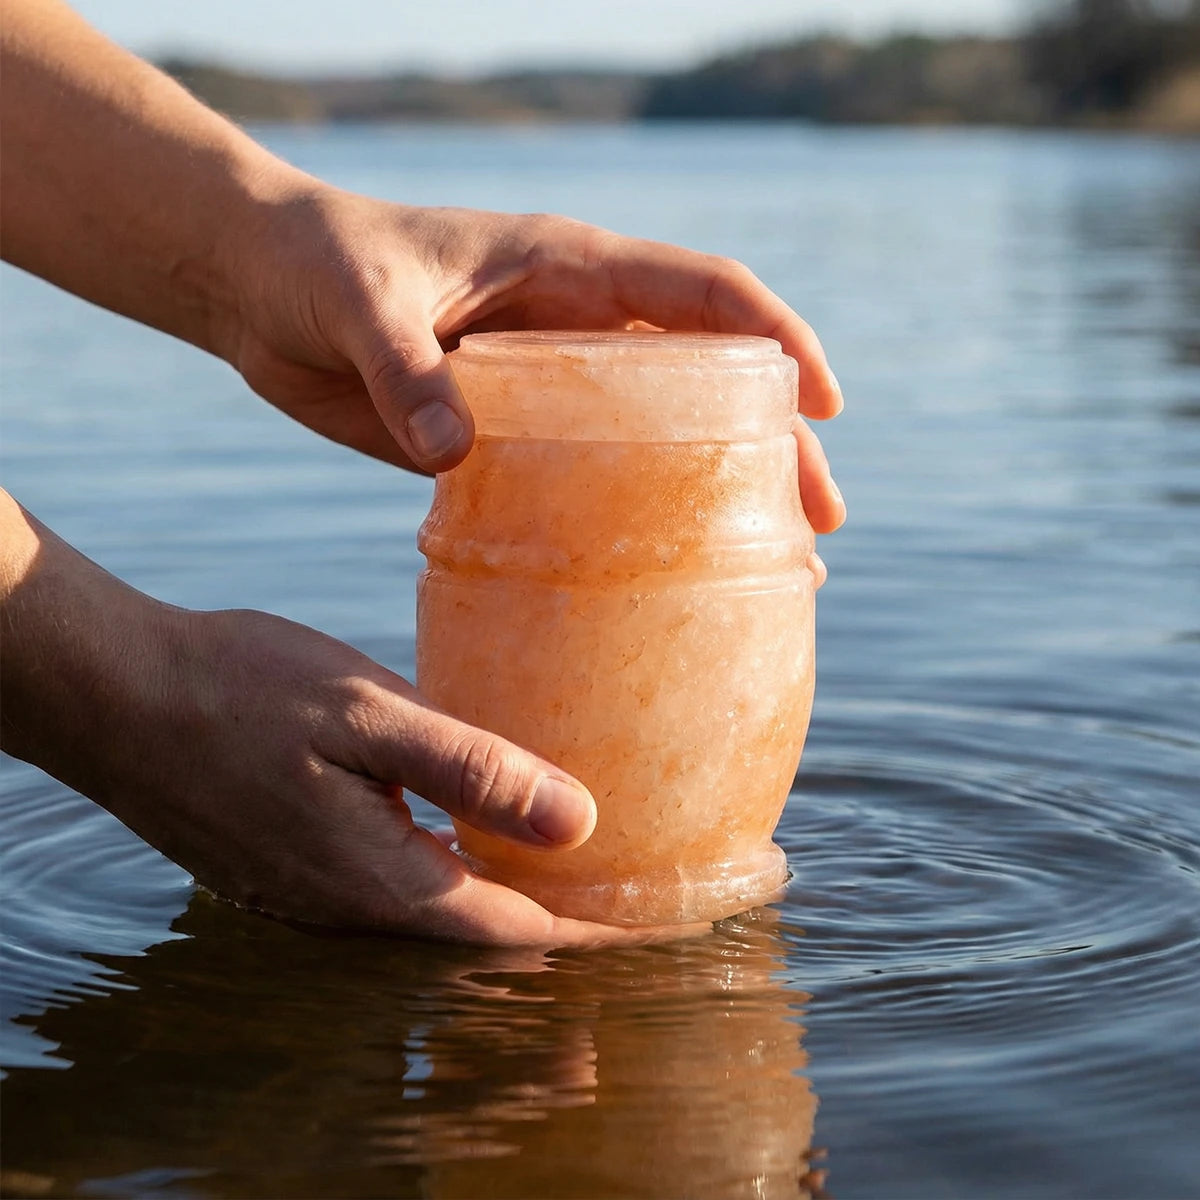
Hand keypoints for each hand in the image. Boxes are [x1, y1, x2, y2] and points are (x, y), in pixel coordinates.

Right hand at [0, 497, 701, 946]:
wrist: (116, 696)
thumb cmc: (238, 690)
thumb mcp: (366, 716)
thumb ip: (470, 770)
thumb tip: (579, 821)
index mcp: (386, 882)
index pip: (526, 931)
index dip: (612, 929)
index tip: (686, 914)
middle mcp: (359, 908)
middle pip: (495, 934)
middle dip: (581, 918)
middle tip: (658, 885)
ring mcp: (324, 893)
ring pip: (451, 908)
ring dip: (525, 890)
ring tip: (594, 856)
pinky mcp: (302, 865)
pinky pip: (408, 882)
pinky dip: (467, 864)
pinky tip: (485, 824)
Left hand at [228, 191, 846, 535]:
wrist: (259, 289)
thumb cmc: (314, 262)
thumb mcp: (361, 300)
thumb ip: (405, 368)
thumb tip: (453, 452)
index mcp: (569, 271)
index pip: (705, 294)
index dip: (777, 340)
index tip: (824, 402)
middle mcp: (577, 330)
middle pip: (708, 383)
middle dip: (775, 444)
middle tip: (821, 519)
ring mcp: (548, 392)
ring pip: (660, 442)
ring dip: (720, 496)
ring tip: (776, 564)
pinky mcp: (505, 441)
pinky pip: (587, 483)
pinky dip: (628, 527)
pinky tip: (654, 578)